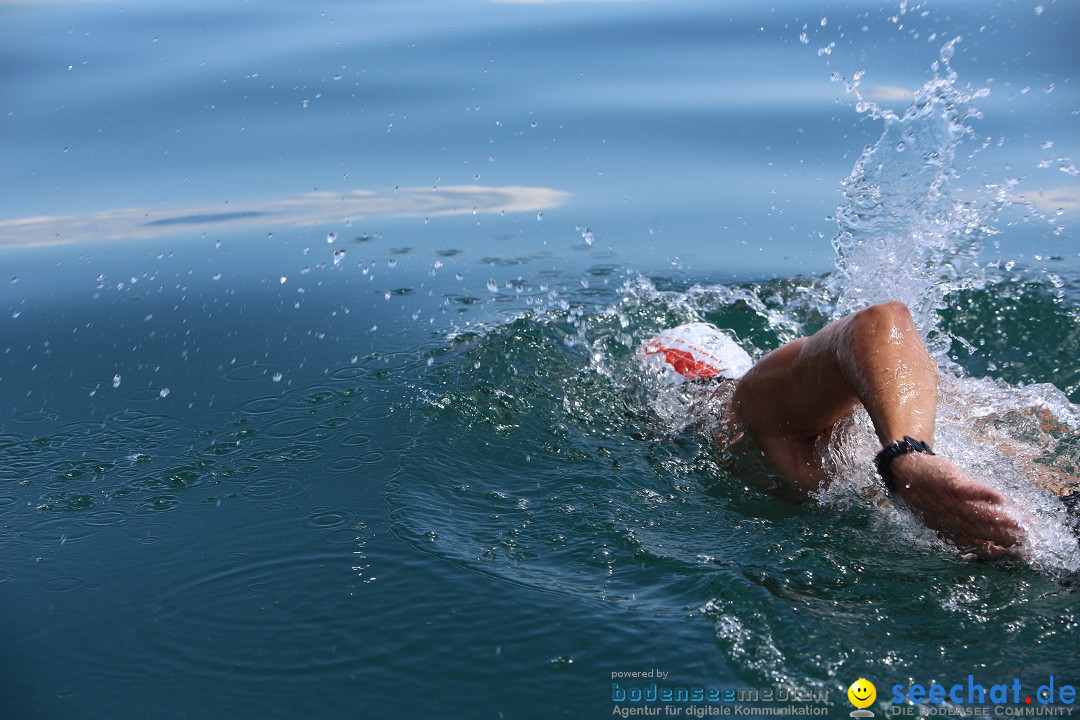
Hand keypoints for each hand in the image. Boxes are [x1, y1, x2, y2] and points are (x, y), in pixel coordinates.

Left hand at [889, 453, 1024, 558]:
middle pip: (982, 530)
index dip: (998, 548)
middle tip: (1027, 541)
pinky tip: (999, 498)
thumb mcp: (945, 513)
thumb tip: (998, 533)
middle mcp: (953, 518)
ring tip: (1018, 525)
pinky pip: (968, 490)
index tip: (1018, 552)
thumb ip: (969, 524)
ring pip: (978, 514)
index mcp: (954, 528)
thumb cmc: (930, 494)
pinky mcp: (950, 483)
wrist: (905, 472)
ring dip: (999, 520)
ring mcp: (951, 501)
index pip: (979, 542)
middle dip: (1005, 537)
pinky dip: (983, 494)